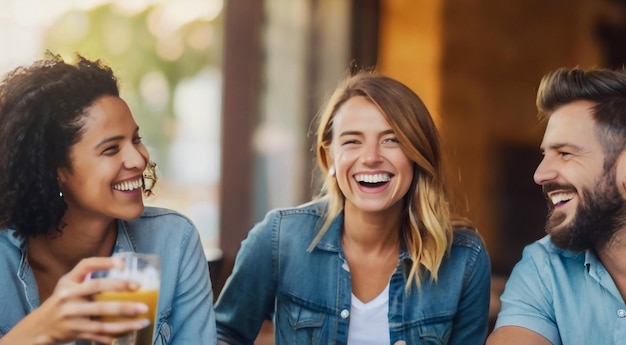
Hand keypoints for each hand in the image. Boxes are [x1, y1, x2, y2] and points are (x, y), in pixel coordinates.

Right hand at [1, 257, 149, 344]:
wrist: (39, 327)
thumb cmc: (61, 302)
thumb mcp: (67, 285)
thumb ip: (86, 277)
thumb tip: (120, 264)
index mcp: (68, 282)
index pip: (85, 266)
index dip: (104, 262)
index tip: (122, 263)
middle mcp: (68, 296)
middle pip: (96, 288)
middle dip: (119, 287)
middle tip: (139, 288)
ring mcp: (71, 315)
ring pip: (101, 317)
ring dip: (124, 318)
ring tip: (143, 318)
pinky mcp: (75, 331)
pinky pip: (100, 333)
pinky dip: (116, 333)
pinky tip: (131, 331)